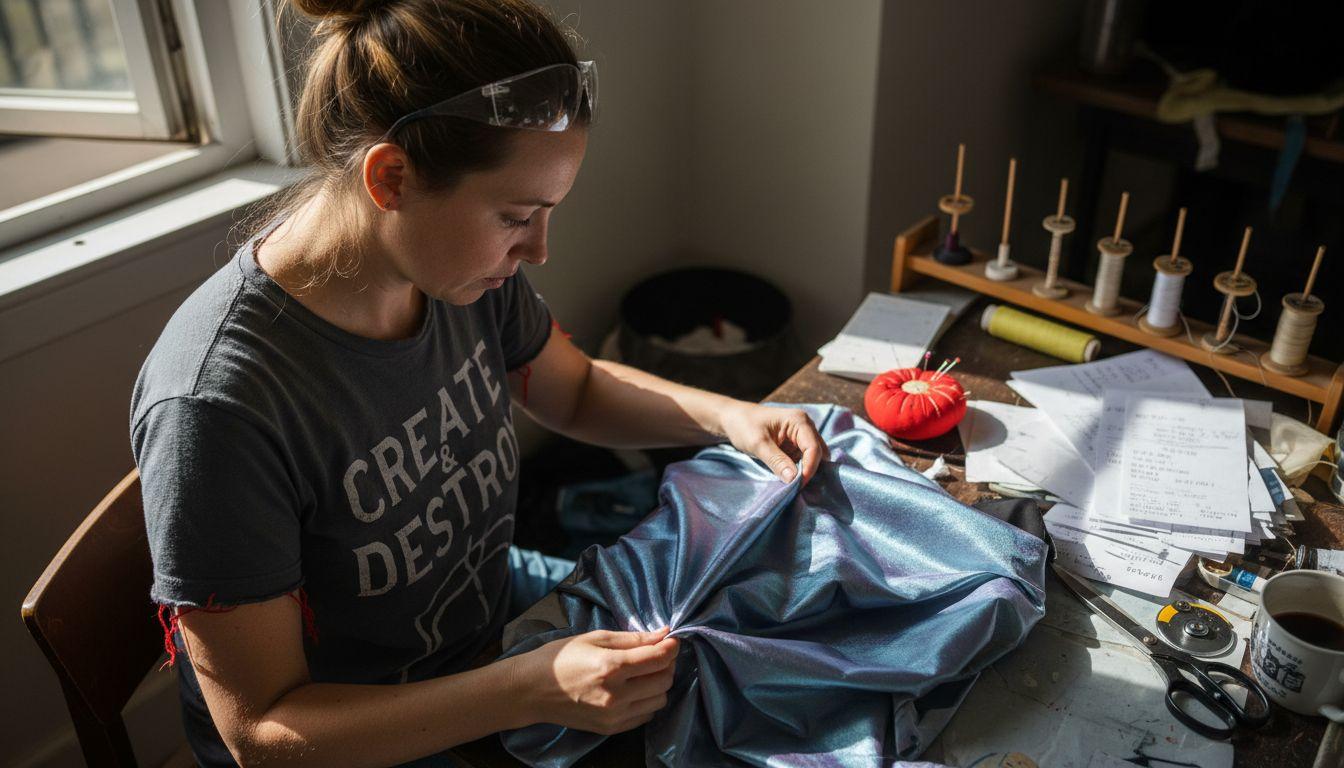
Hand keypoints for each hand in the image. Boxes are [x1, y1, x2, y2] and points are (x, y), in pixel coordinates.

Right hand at [523, 628, 679, 734]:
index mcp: (611, 667)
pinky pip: (645, 716)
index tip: (672, 639)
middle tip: (657, 653)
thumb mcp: (594, 638)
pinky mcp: (611, 728)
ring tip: (644, 672)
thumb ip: (632, 638)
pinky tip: (634, 689)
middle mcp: (616, 695)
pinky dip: (647, 701)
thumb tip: (663, 634)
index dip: (672, 646)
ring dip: (659, 683)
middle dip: (667, 663)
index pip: (658, 659)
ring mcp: (614, 716)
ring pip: (659, 700)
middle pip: (664, 680)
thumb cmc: (559, 658)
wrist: (531, 691)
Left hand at [720, 402, 827, 483]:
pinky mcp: (795, 445)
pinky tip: (791, 479)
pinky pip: (804, 459)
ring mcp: (801, 435)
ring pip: (813, 458)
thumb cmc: (743, 425)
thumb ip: (777, 461)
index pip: (813, 448)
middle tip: (798, 487)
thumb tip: (794, 479)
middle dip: (811, 470)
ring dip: (806, 471)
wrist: (732, 419)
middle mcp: (805, 426)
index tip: (798, 485)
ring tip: (795, 485)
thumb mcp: (758, 444)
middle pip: (818, 453)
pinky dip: (800, 470)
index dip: (809, 468)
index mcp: (799, 421)